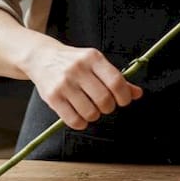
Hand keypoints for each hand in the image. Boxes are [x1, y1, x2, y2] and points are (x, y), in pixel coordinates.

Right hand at [24, 43, 142, 129]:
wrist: (41, 57)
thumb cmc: (74, 62)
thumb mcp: (96, 63)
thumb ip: (116, 78)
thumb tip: (138, 94)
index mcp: (93, 58)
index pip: (116, 82)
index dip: (124, 96)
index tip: (123, 101)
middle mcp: (78, 69)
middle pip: (104, 99)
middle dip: (108, 107)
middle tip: (104, 105)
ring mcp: (64, 83)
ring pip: (90, 112)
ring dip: (95, 115)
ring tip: (91, 108)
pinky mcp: (52, 97)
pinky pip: (73, 120)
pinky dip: (81, 123)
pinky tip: (80, 115)